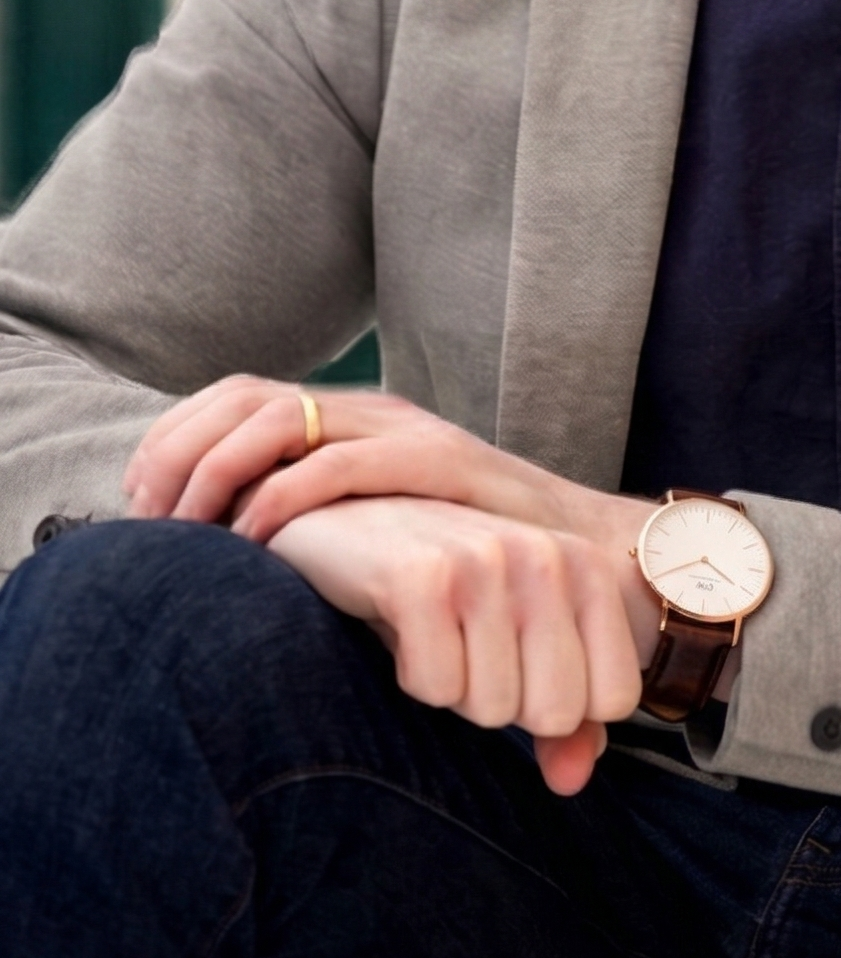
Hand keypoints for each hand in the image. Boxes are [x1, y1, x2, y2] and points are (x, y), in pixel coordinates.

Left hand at [123, 376, 648, 552]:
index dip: (173, 440)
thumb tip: (221, 557)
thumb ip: (312, 529)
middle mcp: (370, 410)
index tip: (138, 505)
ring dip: (214, 473)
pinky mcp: (436, 461)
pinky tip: (251, 543)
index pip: (235, 396)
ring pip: (275, 419)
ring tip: (186, 534)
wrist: (586, 560)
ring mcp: (403, 430)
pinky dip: (280, 498)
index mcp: (350, 419)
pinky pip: (335, 464)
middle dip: (177, 455)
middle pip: (240, 399)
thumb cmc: (471, 561)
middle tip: (145, 525)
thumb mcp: (373, 533)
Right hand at [266, 495, 653, 794]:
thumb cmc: (443, 588)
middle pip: (557, 712)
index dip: (558, 707)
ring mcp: (486, 560)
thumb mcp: (513, 641)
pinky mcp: (422, 576)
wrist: (344, 522)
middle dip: (504, 703)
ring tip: (434, 631)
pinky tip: (401, 625)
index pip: (615, 699)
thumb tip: (571, 782)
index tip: (517, 663)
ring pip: (493, 708)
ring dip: (453, 689)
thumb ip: (562, 716)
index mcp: (586, 567)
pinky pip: (437, 689)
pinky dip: (412, 676)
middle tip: (467, 649)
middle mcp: (546, 555)